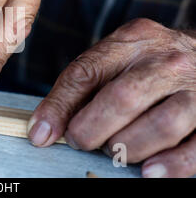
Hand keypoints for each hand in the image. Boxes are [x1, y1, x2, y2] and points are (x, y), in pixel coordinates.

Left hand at [28, 18, 195, 177]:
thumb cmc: (147, 63)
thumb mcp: (112, 59)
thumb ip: (77, 88)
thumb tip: (41, 131)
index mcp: (132, 41)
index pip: (86, 72)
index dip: (59, 106)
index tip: (43, 134)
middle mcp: (167, 61)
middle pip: (123, 97)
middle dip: (93, 128)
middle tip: (82, 141)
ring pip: (163, 123)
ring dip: (129, 146)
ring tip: (115, 151)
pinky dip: (173, 164)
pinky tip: (150, 171)